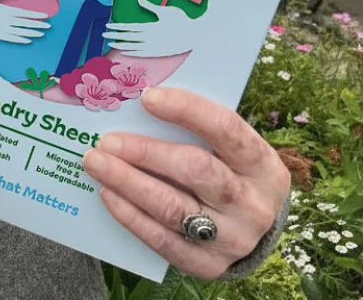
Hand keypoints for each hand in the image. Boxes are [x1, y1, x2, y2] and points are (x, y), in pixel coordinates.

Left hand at [83, 86, 290, 277]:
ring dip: (129, 183)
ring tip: (98, 164)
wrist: (258, 235)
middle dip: (146, 153)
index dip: (186, 109)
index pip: (225, 128)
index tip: (147, 98)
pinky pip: (162, 240)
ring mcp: (232, 239)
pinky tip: (109, 195)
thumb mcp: (237, 153)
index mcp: (264, 164)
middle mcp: (252, 203)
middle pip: (195, 170)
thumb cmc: (238, 177)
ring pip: (173, 207)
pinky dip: (131, 216)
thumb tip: (147, 105)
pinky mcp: (208, 265)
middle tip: (108, 140)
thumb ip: (204, 133)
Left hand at [104, 3, 208, 59]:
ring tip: (110, 42)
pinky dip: (131, 53)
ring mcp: (152, 47)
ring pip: (132, 46)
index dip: (117, 27)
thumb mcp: (164, 10)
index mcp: (150, 26)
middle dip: (114, 34)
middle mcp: (149, 37)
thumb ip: (149, 5)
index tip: (107, 25)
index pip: (128, 27)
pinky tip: (123, 51)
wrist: (193, 34)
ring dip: (120, 44)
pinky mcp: (156, 53)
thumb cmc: (180, 19)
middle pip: (127, 36)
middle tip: (103, 33)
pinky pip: (140, 54)